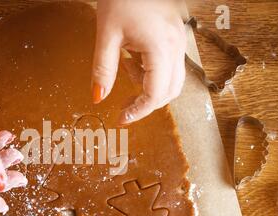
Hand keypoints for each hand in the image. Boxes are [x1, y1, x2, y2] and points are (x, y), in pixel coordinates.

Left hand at [92, 0, 185, 123]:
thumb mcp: (106, 34)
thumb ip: (103, 69)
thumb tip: (99, 97)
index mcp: (161, 48)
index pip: (155, 94)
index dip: (138, 111)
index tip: (121, 118)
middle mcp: (176, 47)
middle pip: (169, 92)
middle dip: (145, 103)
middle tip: (123, 106)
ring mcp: (179, 42)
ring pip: (172, 81)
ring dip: (150, 88)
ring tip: (125, 71)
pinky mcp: (176, 39)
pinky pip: (170, 67)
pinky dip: (153, 74)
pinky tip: (134, 60)